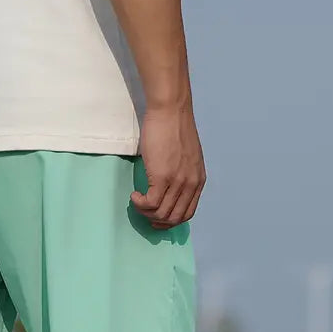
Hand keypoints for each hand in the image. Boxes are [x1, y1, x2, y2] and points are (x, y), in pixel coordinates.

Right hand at [132, 104, 205, 228]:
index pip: (187, 213)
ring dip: (145, 212)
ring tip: (138, 201)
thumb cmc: (174, 128)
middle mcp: (190, 184)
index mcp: (197, 180)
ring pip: (161, 214)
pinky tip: (135, 195)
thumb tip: (168, 189)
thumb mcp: (186, 157)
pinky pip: (150, 204)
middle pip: (174, 218)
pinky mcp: (162, 178)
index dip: (170, 221)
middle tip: (144, 212)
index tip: (157, 217)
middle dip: (156, 221)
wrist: (170, 110)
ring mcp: (177, 182)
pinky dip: (140, 204)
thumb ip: (182, 174)